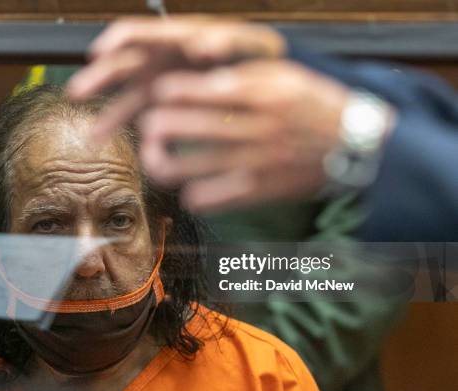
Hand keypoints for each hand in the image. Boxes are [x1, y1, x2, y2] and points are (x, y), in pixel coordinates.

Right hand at [67, 17, 285, 140]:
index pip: (137, 32)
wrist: (264, 81)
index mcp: (178, 37)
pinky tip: (111, 141)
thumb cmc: (259, 58)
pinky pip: (137, 114)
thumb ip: (229, 43)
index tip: (98, 54)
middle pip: (122, 63)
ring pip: (125, 96)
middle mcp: (161, 58)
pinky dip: (124, 128)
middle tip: (77, 93)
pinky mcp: (162, 103)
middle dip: (99, 78)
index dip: (116, 40)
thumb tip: (204, 45)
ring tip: (92, 136)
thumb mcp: (251, 46)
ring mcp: (159, 81)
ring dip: (108, 114)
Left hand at [136, 59, 349, 211]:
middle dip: (153, 127)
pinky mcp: (258, 191)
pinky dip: (192, 195)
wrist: (356, 145)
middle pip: (177, 127)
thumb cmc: (315, 104)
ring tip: (157, 158)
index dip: (165, 94)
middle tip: (150, 128)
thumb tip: (199, 79)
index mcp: (256, 92)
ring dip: (161, 162)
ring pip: (183, 167)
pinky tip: (192, 187)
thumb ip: (241, 75)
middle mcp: (251, 126)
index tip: (158, 97)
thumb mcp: (284, 75)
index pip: (192, 90)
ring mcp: (253, 162)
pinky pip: (206, 199)